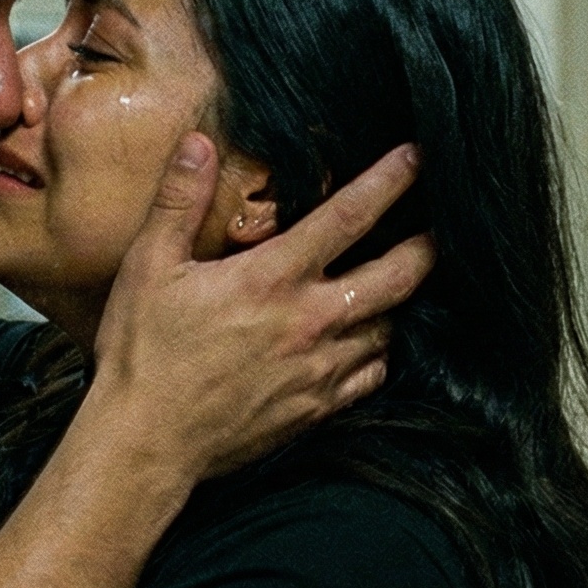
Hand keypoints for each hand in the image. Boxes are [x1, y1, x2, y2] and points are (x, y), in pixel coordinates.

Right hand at [85, 136, 432, 483]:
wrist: (145, 443)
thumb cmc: (141, 354)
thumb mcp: (147, 267)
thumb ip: (178, 201)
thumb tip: (198, 144)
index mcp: (271, 279)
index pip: (347, 218)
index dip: (388, 182)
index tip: (417, 156)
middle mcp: (308, 322)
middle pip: (395, 277)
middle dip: (427, 247)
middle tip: (445, 227)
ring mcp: (318, 369)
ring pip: (388, 327)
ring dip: (400, 301)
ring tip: (407, 281)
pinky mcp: (316, 409)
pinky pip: (371, 375)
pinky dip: (379, 353)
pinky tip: (372, 342)